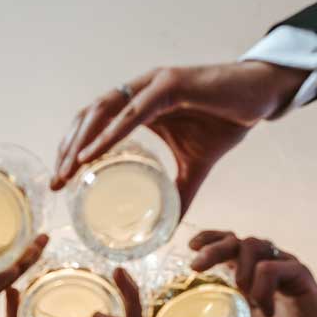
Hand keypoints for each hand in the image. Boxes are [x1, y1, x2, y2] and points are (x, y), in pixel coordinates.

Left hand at [52, 61, 307, 210]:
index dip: (73, 150)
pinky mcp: (170, 84)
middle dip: (68, 150)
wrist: (260, 97)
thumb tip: (167, 232)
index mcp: (137, 105)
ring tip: (68, 171)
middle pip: (89, 118)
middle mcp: (138, 91)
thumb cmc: (226, 122)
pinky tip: (93, 154)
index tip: (61, 181)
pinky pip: (133, 111)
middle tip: (56, 183)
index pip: (93, 124)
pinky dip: (110, 133)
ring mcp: (152, 84)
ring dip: (81, 142)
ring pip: (103, 110)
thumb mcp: (195, 167)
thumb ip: (179, 194)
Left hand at [188, 230, 316, 316]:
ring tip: (240, 294)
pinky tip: (265, 310)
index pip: (228, 243)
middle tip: (196, 265)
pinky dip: (262, 288)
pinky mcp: (301, 277)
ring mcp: (284, 268)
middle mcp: (266, 264)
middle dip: (214, 248)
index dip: (210, 238)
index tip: (190, 245)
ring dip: (240, 268)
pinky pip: (275, 268)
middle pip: (238, 240)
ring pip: (256, 246)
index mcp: (249, 274)